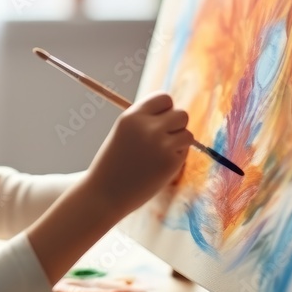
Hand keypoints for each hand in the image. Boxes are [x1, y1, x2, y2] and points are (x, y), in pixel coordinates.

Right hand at [81, 92, 192, 217]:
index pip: (164, 98)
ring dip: (179, 143)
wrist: (104, 194)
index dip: (166, 109)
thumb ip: (145, 121)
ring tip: (159, 155)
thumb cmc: (113, 164)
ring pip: (187, 134)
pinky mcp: (170, 162)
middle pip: (181, 114)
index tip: (161, 121)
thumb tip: (172, 113)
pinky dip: (176, 159)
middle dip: (176, 126)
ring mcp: (160, 144)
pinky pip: (184, 153)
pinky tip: (158, 168)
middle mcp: (147, 127)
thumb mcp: (123, 133)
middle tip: (164, 140)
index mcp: (132, 116)